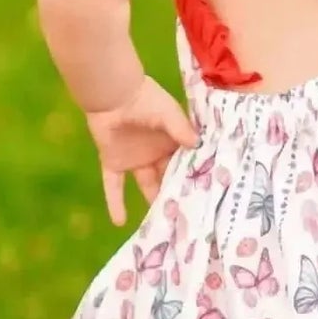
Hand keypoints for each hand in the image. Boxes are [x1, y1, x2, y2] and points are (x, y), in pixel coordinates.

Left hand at [85, 78, 198, 226]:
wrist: (112, 94)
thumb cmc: (145, 99)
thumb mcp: (169, 114)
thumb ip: (181, 130)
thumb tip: (198, 146)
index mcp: (172, 141)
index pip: (186, 163)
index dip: (194, 177)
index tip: (205, 195)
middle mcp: (155, 154)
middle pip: (168, 177)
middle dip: (177, 194)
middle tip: (188, 216)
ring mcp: (135, 160)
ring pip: (147, 185)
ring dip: (153, 202)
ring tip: (164, 224)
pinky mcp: (114, 163)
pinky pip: (114, 186)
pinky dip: (115, 203)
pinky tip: (119, 223)